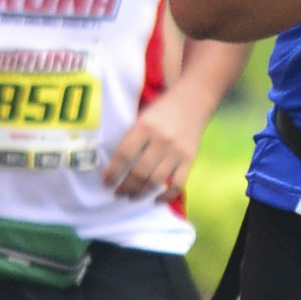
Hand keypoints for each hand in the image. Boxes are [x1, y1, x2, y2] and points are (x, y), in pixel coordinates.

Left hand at [102, 82, 210, 198]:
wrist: (193, 100)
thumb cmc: (162, 111)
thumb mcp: (142, 117)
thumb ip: (132, 138)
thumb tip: (114, 166)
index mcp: (145, 127)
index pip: (124, 155)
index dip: (113, 172)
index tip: (106, 182)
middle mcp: (161, 140)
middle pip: (139, 172)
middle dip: (126, 187)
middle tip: (118, 194)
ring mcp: (177, 151)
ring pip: (156, 181)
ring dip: (141, 193)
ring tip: (131, 197)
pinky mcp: (190, 159)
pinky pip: (177, 184)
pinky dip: (166, 196)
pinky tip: (155, 199)